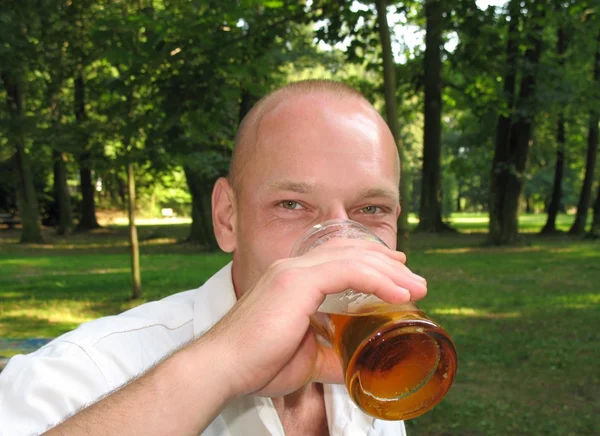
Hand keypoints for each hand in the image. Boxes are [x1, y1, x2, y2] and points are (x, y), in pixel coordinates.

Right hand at [202, 239, 426, 398]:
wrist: (224, 367)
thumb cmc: (257, 363)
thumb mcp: (306, 358)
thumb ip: (332, 355)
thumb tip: (355, 365)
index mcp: (294, 279)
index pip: (339, 256)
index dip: (370, 260)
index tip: (397, 271)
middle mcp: (294, 266)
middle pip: (351, 251)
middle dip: (388, 264)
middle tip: (415, 280)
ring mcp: (294, 270)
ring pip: (354, 257)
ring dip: (390, 272)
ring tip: (417, 287)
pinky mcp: (297, 281)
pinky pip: (348, 271)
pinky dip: (377, 280)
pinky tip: (398, 293)